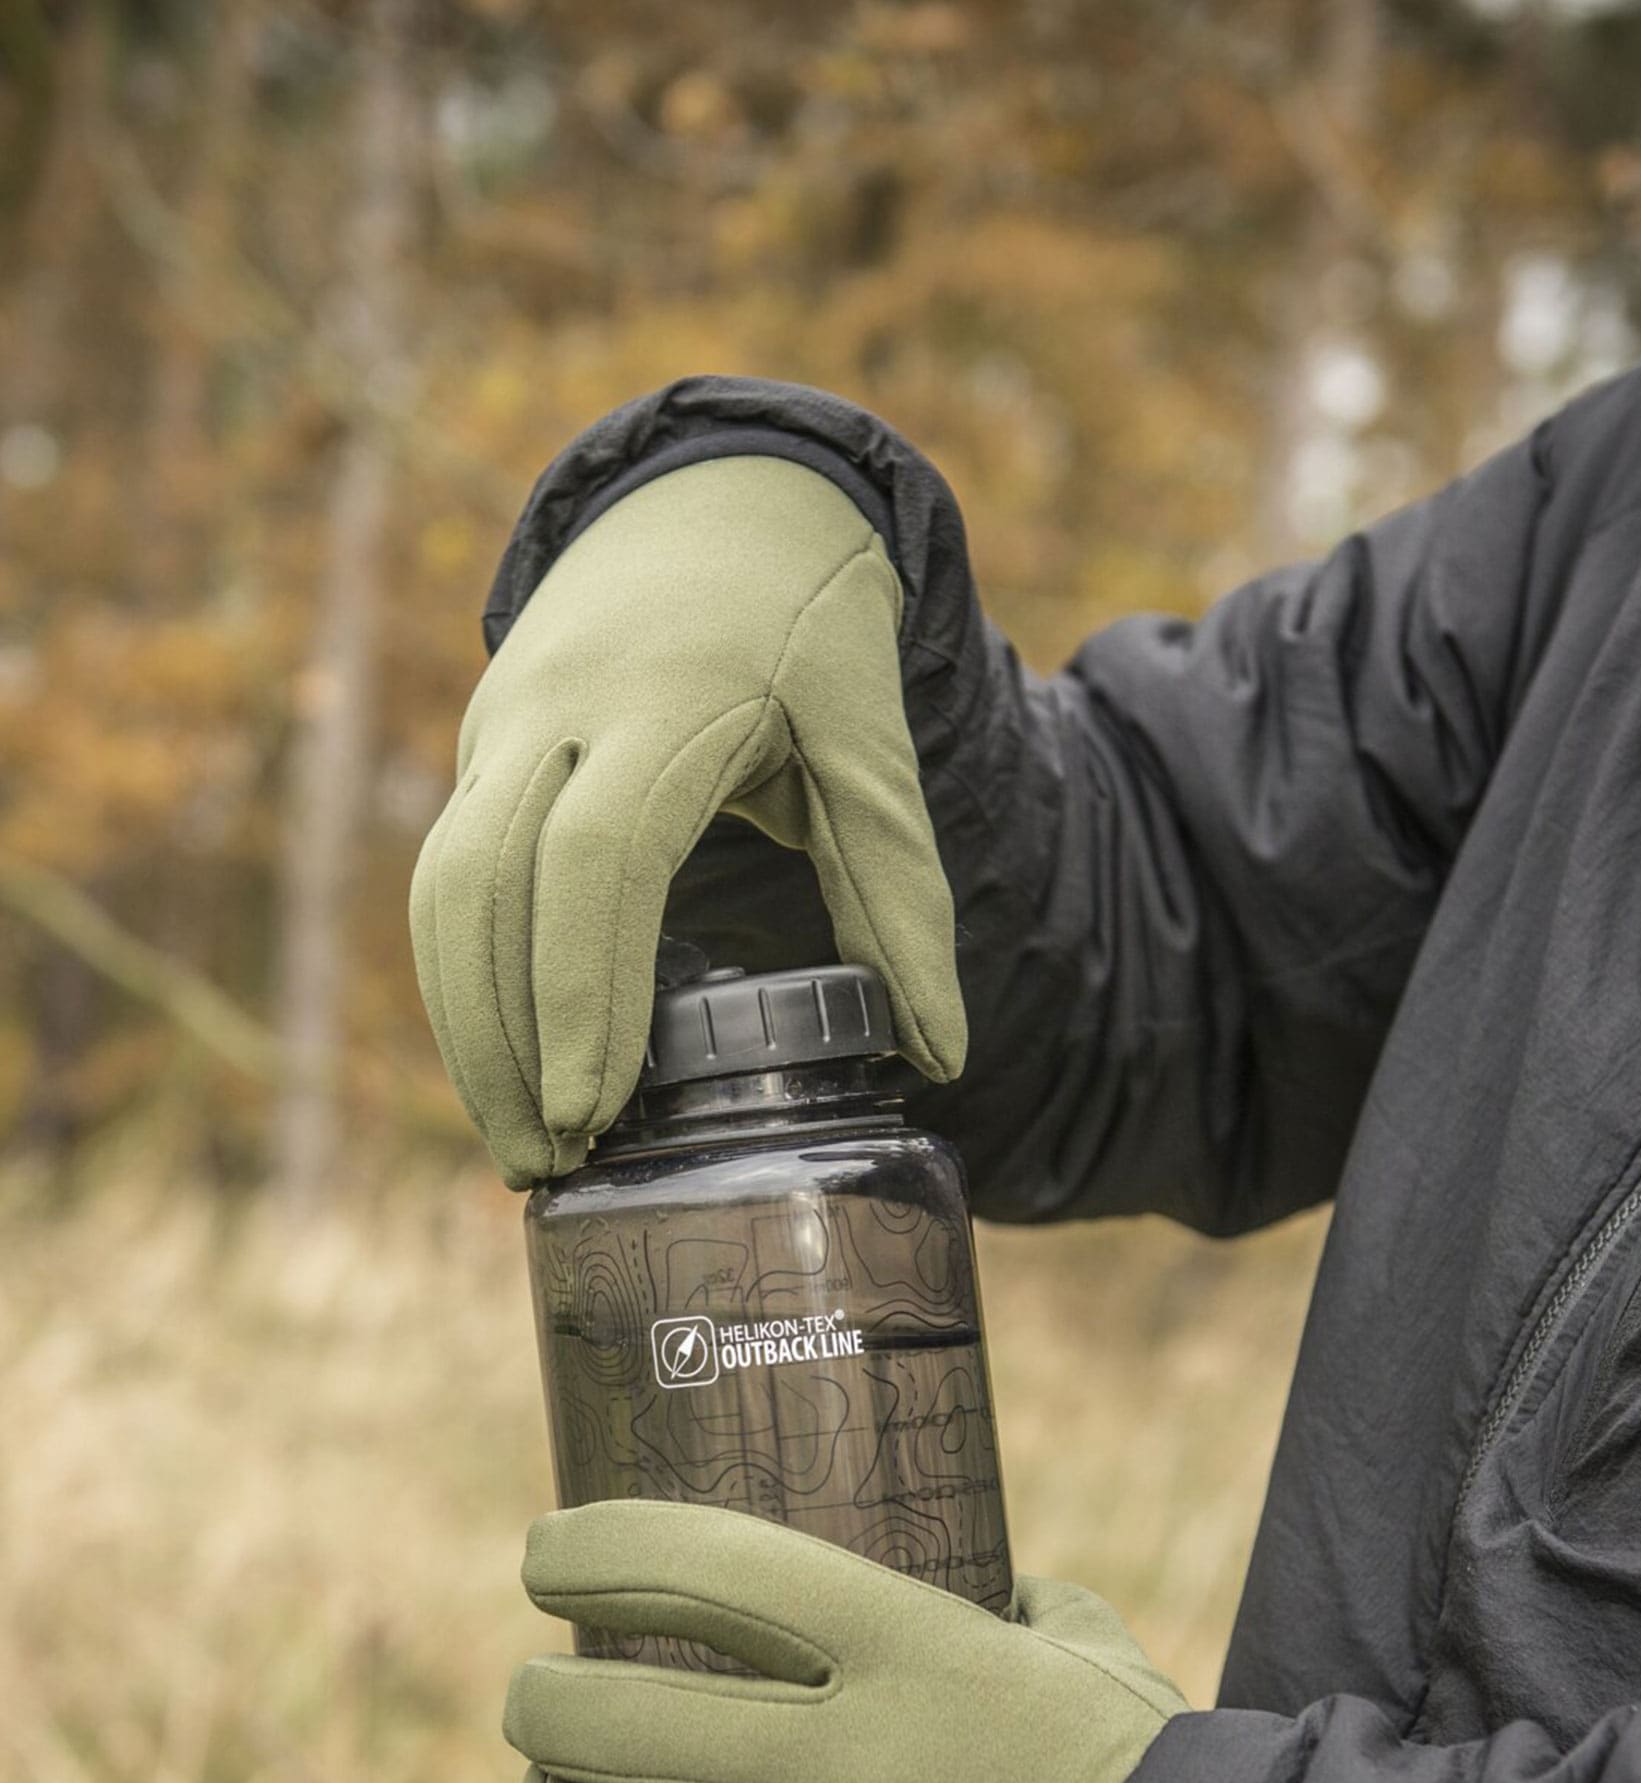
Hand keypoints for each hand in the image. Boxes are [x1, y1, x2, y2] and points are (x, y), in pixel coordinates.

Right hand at [410, 456, 965, 1186]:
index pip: (600, 851)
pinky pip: (445, 877)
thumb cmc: (809, 631)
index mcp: (666, 699)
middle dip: (510, 1037)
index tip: (601, 1104)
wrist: (715, 505)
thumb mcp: (871, 735)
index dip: (590, 984)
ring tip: (527, 1155)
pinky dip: (462, 983)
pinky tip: (504, 1072)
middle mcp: (557, 711)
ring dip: (469, 1029)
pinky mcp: (482, 752)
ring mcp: (502, 726)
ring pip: (446, 890)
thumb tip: (943, 1055)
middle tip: (558, 1168)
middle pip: (491, 884)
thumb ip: (900, 886)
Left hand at [503, 1502, 1186, 1782]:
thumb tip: (1003, 1586)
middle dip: (539, 1700)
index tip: (545, 1550)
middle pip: (604, 1719)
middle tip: (539, 1693)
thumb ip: (1034, 1608)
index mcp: (908, 1649)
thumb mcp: (1092, 1660)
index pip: (698, 1565)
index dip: (594, 1547)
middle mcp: (840, 1766)